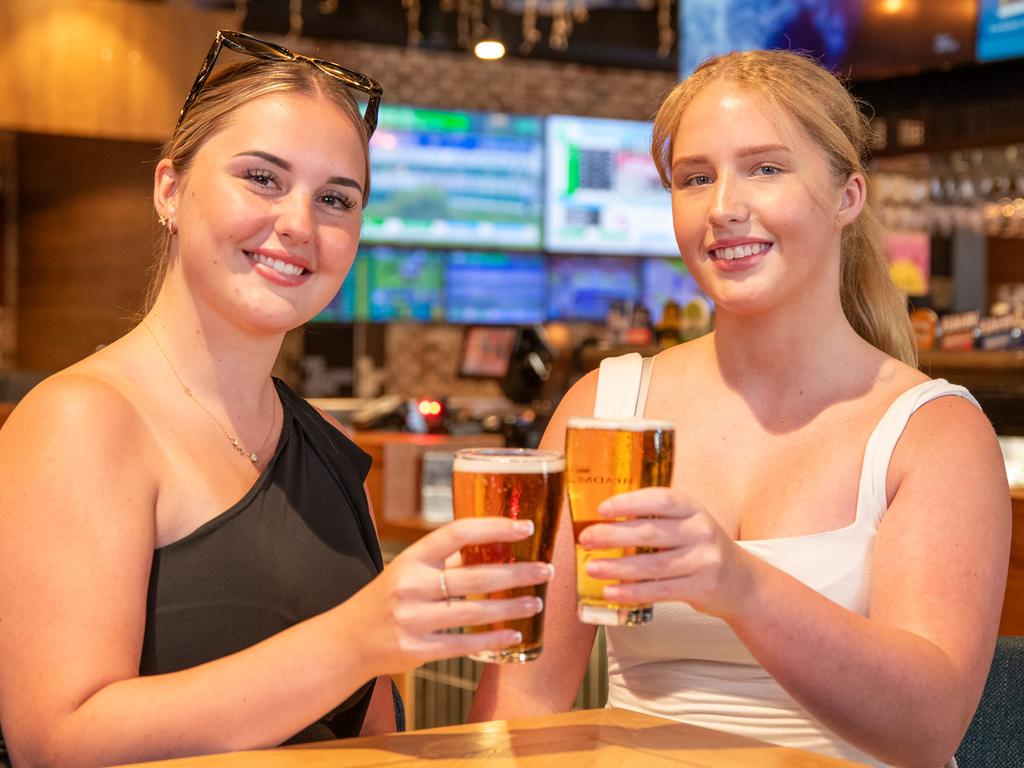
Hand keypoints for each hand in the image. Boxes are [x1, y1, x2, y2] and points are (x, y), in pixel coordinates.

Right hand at [349, 517, 553, 677]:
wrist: (348, 640)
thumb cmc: (387, 598)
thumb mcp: (408, 569)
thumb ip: (445, 559)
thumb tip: (495, 542)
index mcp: (411, 558)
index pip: (457, 533)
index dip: (494, 527)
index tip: (525, 527)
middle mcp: (411, 586)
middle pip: (475, 577)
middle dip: (517, 573)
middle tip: (546, 569)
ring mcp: (413, 620)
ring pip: (474, 613)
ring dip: (511, 607)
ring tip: (537, 601)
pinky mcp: (417, 651)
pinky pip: (464, 644)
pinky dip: (493, 640)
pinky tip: (515, 635)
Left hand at [577, 487, 754, 618]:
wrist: (741, 582)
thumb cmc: (699, 547)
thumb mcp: (685, 523)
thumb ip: (655, 519)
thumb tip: (602, 522)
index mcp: (693, 508)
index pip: (660, 499)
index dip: (630, 502)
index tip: (602, 509)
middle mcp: (701, 530)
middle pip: (651, 532)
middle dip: (613, 536)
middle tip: (585, 539)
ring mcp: (704, 560)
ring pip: (653, 565)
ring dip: (617, 567)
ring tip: (592, 568)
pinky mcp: (702, 587)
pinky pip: (660, 590)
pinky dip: (633, 592)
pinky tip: (611, 592)